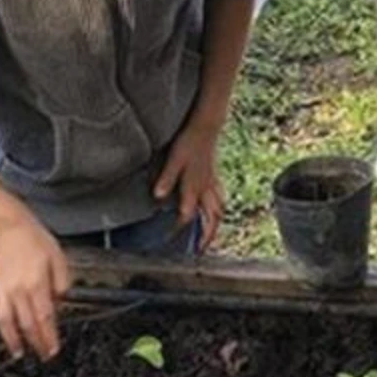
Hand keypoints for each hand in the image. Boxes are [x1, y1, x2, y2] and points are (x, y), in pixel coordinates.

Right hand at [0, 213, 70, 359]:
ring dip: (11, 339)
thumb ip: (62, 282)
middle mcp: (18, 291)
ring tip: (18, 352)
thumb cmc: (37, 241)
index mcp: (37, 284)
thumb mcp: (59, 259)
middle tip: (43, 356)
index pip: (45, 318)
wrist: (11, 227)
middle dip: (36, 343)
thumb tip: (60, 302)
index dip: (49, 337)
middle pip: (27, 324)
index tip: (54, 349)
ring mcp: (2, 290)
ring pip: (5, 321)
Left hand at [153, 119, 223, 251]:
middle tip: (202, 250)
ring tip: (210, 236)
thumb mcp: (174, 159)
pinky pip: (219, 199)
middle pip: (211, 219)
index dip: (180, 228)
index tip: (171, 239)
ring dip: (215, 225)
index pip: (187, 215)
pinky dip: (218, 209)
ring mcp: (212, 183)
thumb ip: (166, 178)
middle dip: (207, 236)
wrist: (206, 126)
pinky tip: (214, 211)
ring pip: (218, 210)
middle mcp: (206, 189)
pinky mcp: (214, 177)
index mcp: (195, 186)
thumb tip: (157, 196)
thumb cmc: (189, 142)